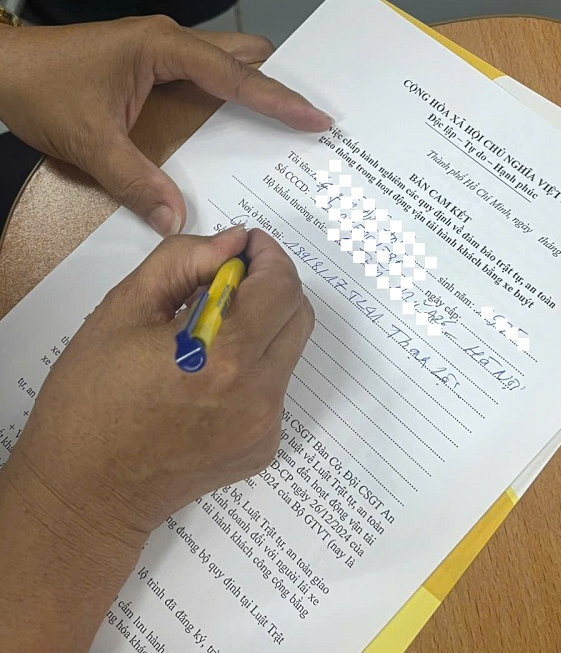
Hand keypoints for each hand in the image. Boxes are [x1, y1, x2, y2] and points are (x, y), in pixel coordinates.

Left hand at [0, 20, 330, 234]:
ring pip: (226, 62)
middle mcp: (170, 42)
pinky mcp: (151, 65)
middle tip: (306, 117)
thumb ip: (135, 181)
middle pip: (243, 55)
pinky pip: (204, 77)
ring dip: (254, 87)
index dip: (281, 99)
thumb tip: (175, 219)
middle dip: (278, 81)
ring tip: (282, 124)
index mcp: (164, 49)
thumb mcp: (90, 142)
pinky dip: (227, 97)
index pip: (236, 76)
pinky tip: (233, 126)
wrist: (2, 66)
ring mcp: (161, 51)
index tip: (316, 117)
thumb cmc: (42, 90)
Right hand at [0, 225, 313, 650]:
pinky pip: (275, 385)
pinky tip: (208, 374)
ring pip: (289, 349)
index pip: (281, 285)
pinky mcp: (263, 447)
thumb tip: (232, 243)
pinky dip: (254, 364)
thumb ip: (183, 261)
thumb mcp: (124, 309)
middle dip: (272, 284)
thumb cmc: (90, 399)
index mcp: (224, 355)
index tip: (245, 245)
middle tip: (229, 279)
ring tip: (209, 329)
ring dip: (263, 324)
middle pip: (298, 314)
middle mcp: (259, 393)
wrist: (87, 493)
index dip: (268, 254)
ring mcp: (266, 426)